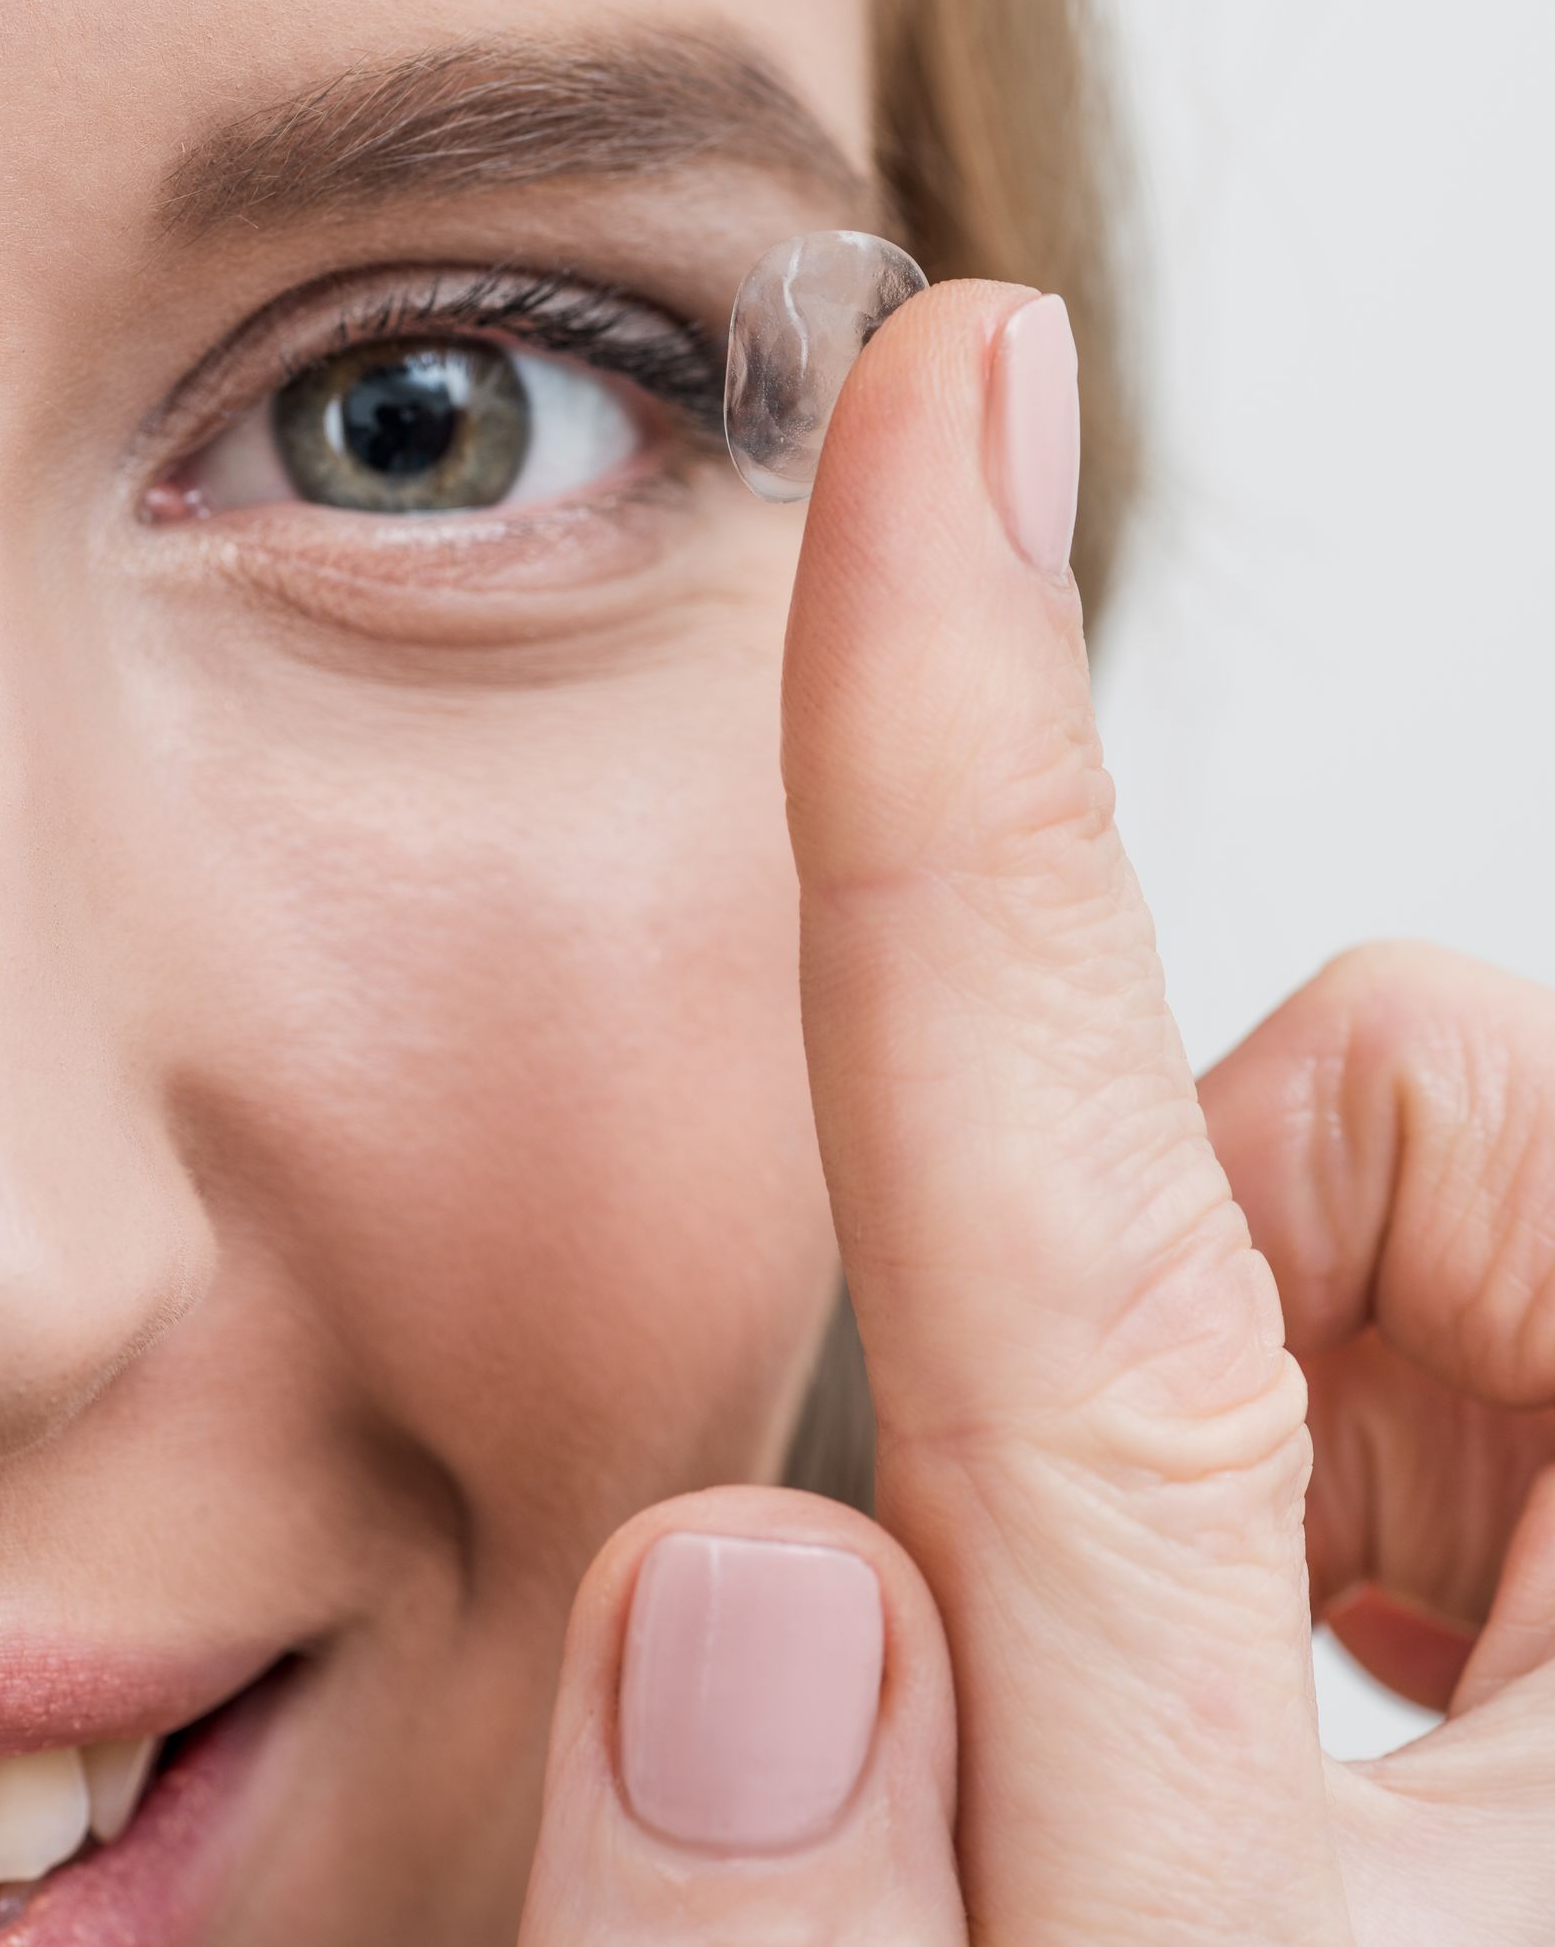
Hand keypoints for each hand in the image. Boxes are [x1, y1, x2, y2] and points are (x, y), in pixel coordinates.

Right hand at [515, 277, 1554, 1943]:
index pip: (1113, 1144)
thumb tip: (736, 1586)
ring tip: (1342, 1722)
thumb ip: (883, 1909)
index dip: (969, 748)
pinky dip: (1383, 1455)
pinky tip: (1406, 1712)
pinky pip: (1435, 1318)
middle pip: (1352, 1147)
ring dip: (1305, 1402)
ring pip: (1379, 1225)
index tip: (942, 377)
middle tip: (1250, 1656)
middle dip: (1239, 1310)